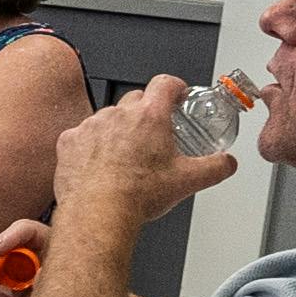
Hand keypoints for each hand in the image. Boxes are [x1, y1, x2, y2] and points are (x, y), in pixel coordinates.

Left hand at [50, 74, 234, 233]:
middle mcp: (118, 115)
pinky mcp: (68, 142)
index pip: (165, 83)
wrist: (98, 213)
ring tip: (124, 156)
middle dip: (146, 111)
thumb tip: (226, 164)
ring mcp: (90, 126)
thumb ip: (216, 167)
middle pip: (135, 100)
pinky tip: (99, 164)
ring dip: (117, 130)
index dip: (175, 86)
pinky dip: (90, 145)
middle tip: (153, 134)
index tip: (178, 94)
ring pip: (107, 118)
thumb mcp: (189, 180)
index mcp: (150, 116)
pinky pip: (81, 135)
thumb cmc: (138, 195)